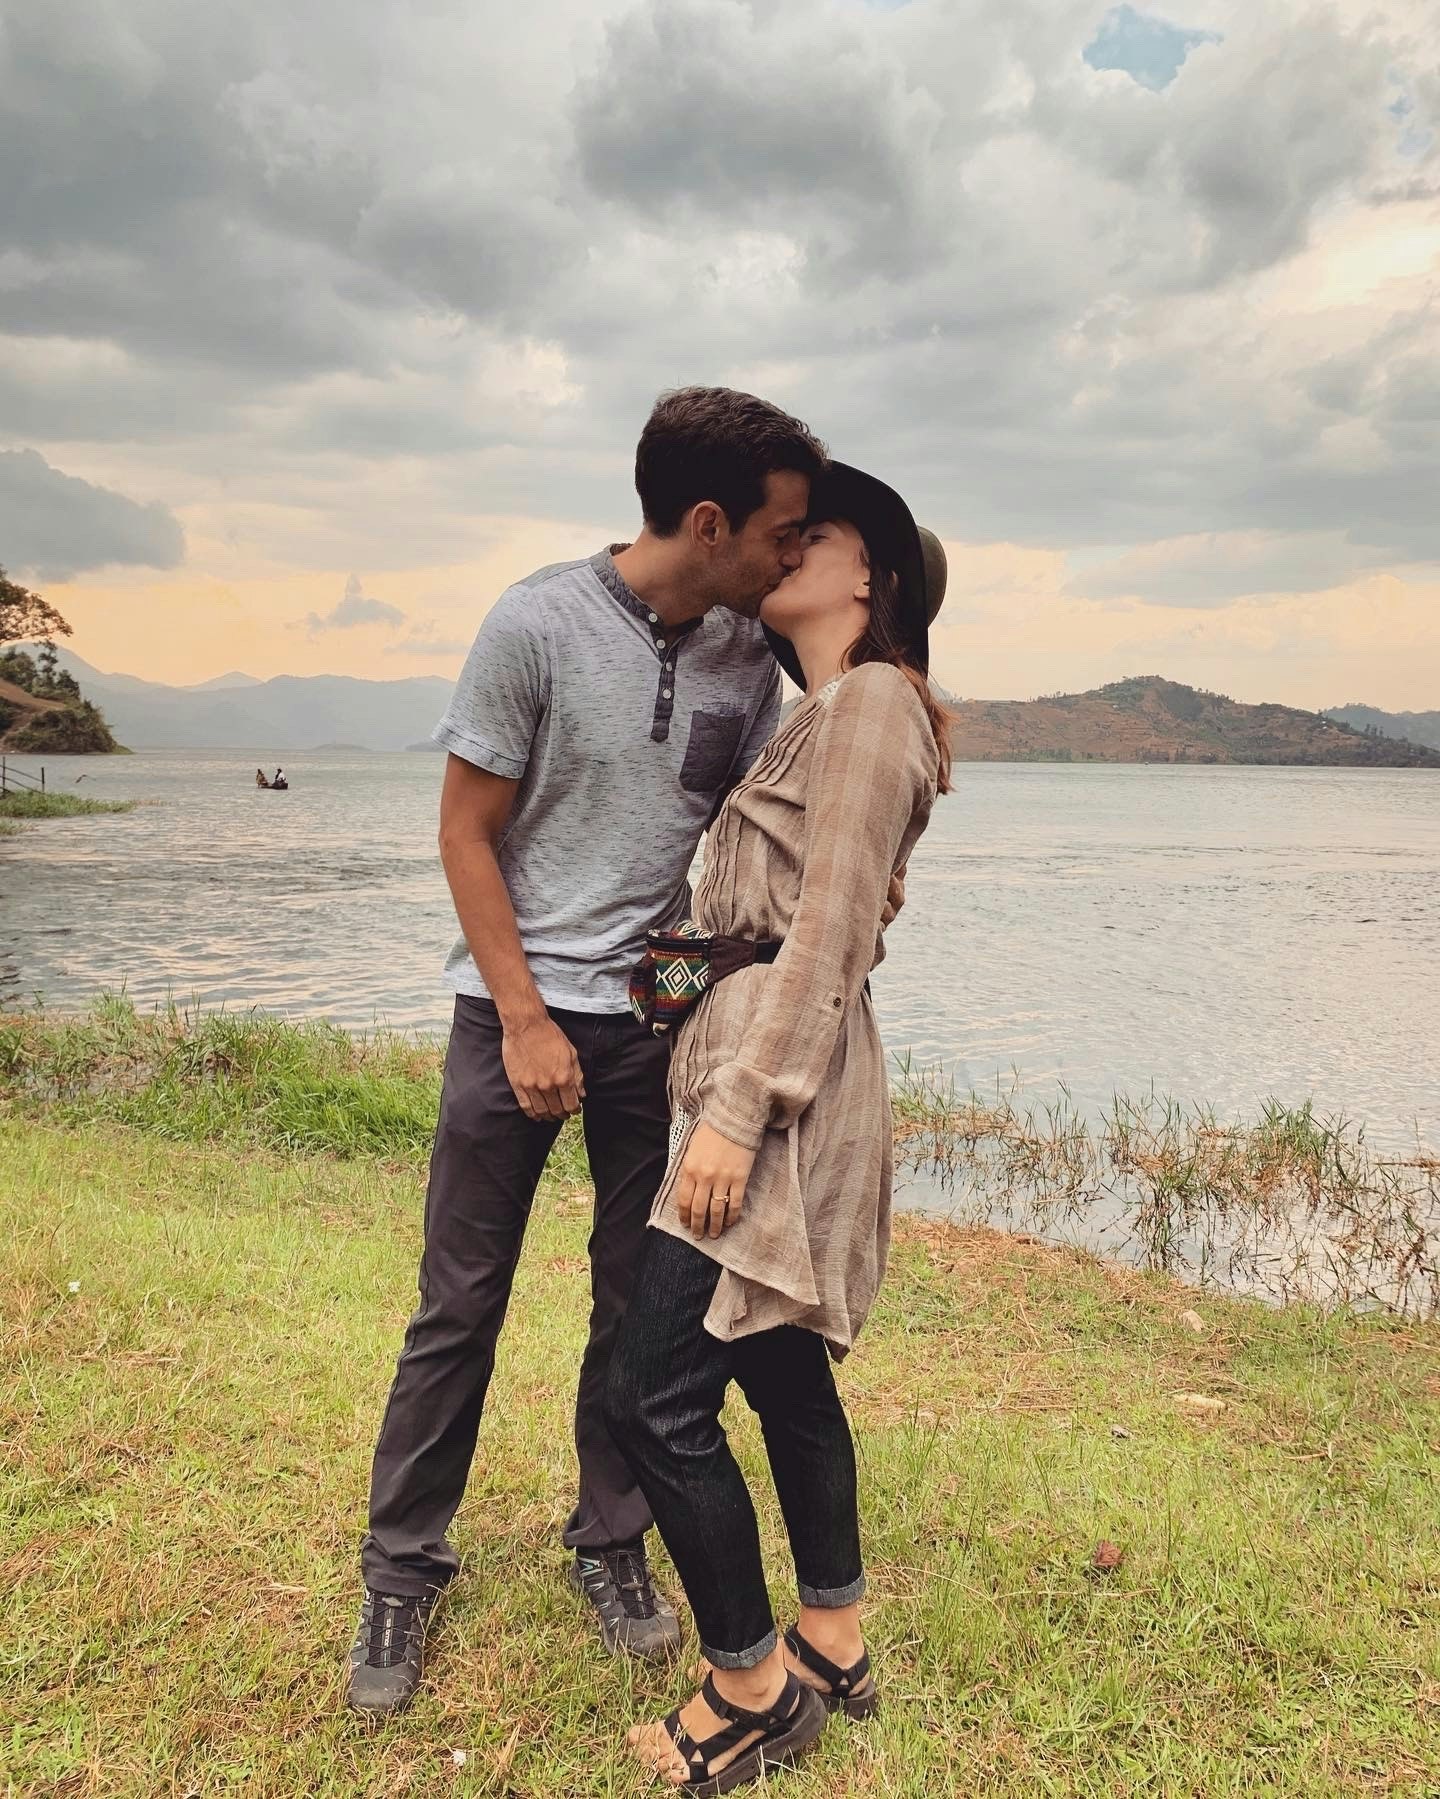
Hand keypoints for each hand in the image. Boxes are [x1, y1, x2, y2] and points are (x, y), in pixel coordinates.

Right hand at [501, 1015, 584, 1121]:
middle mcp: (548, 1085)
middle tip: (564, 1114)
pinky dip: (533, 1114)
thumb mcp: (571, 1053)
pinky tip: (537, 1115)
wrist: (526, 1025)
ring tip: (552, 1115)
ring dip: (549, 1116)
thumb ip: (578, 1076)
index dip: (575, 1109)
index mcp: (564, 1077)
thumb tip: (582, 1094)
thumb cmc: (550, 1035)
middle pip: (558, 1110)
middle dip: (563, 1114)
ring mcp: (532, 1086)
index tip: (575, 1109)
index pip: (572, 1104)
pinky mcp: (518, 1084)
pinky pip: (526, 1107)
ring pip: (542, 1111)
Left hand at [677, 1122, 755, 1238]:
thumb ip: (688, 1170)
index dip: (684, 1216)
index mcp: (689, 1169)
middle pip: (698, 1209)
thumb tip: (687, 1191)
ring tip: (714, 1234)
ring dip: (715, 1225)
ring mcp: (723, 1178)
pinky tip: (730, 1222)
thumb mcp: (692, 1150)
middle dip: (697, 1225)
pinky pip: (734, 1202)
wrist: (734, 1120)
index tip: (685, 1225)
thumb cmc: (711, 1133)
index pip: (683, 1200)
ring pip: (716, 1209)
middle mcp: (704, 1176)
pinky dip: (732, 1216)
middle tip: (698, 1236)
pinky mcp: (739, 1178)